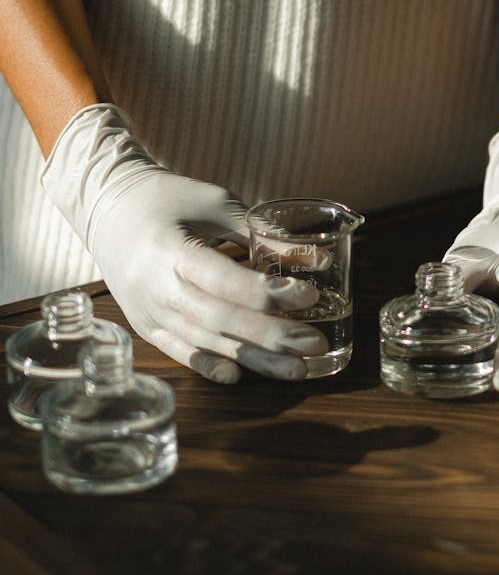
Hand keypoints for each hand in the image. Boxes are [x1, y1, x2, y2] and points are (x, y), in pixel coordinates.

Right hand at [41, 105, 327, 382]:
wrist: (107, 208)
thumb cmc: (167, 198)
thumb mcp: (213, 202)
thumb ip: (259, 232)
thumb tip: (314, 259)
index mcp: (171, 249)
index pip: (225, 280)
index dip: (268, 293)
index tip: (308, 295)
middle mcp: (157, 287)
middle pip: (220, 319)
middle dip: (271, 335)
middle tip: (313, 342)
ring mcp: (148, 312)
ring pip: (205, 343)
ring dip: (254, 358)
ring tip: (296, 368)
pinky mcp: (146, 327)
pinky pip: (180, 353)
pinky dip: (209, 366)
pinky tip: (240, 376)